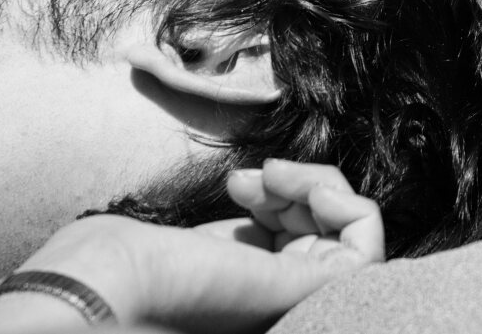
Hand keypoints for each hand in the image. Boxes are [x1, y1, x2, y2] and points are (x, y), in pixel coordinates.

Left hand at [0, 160, 384, 332]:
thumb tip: (269, 194)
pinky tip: (307, 192)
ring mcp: (301, 301)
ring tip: (275, 178)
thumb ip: (244, 232)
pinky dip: (350, 202)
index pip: (302, 243)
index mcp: (248, 296)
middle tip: (257, 176)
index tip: (242, 182)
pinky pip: (369, 239)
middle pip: (330, 234)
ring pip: (353, 232)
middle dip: (304, 186)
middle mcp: (280, 304)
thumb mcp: (196, 239)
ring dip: (323, 186)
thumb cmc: (129, 268)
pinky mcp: (321, 291)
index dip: (286, 200)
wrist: (112, 292)